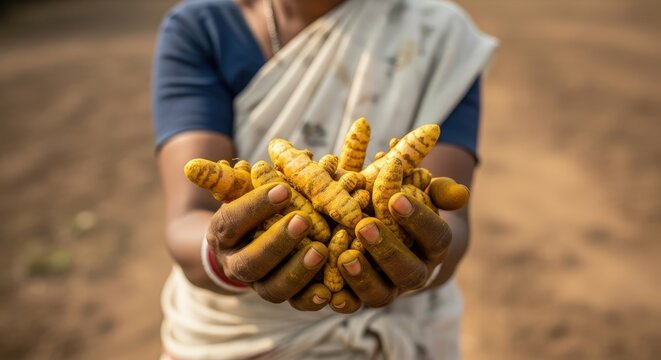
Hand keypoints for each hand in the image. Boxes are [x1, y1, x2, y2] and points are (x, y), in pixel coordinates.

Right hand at [206, 182, 330, 309]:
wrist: (244, 245)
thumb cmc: (257, 206)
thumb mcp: (254, 188)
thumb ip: (271, 175)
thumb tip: (309, 155)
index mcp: (222, 233)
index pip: (232, 221)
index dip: (255, 206)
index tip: (283, 188)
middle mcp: (235, 264)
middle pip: (250, 262)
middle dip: (276, 242)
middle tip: (303, 220)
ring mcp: (257, 285)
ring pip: (272, 289)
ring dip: (297, 271)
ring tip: (321, 250)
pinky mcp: (282, 298)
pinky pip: (295, 305)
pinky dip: (311, 299)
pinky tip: (329, 291)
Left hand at [330, 193, 451, 312]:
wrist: (391, 234)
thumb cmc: (405, 204)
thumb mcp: (422, 191)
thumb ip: (437, 189)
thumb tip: (459, 192)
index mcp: (434, 247)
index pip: (435, 236)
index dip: (418, 219)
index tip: (396, 198)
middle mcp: (415, 274)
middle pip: (409, 272)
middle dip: (387, 250)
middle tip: (364, 226)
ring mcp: (389, 289)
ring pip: (381, 295)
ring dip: (363, 278)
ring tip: (345, 257)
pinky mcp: (362, 299)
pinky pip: (353, 306)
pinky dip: (341, 301)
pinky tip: (326, 292)